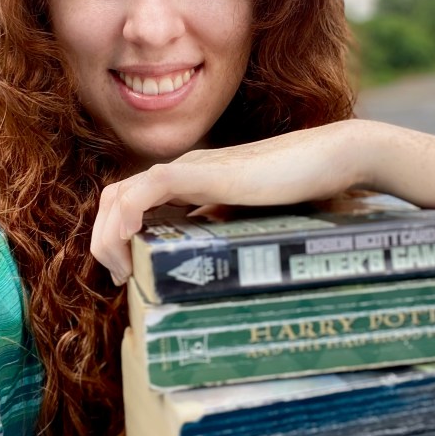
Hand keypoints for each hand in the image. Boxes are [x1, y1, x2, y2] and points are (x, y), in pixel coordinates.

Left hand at [91, 122, 366, 283]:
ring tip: (122, 272)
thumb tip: (204, 261)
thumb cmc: (299, 188)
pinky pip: (145, 191)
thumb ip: (224, 230)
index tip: (128, 273)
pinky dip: (125, 218)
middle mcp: (182, 171)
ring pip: (119, 195)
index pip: (131, 200)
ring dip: (107, 236)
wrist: (330, 158)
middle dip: (104, 239)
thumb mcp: (249, 218)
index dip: (116, 234)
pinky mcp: (203, 173)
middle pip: (115, 198)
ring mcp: (190, 170)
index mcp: (191, 181)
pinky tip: (130, 246)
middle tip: (120, 277)